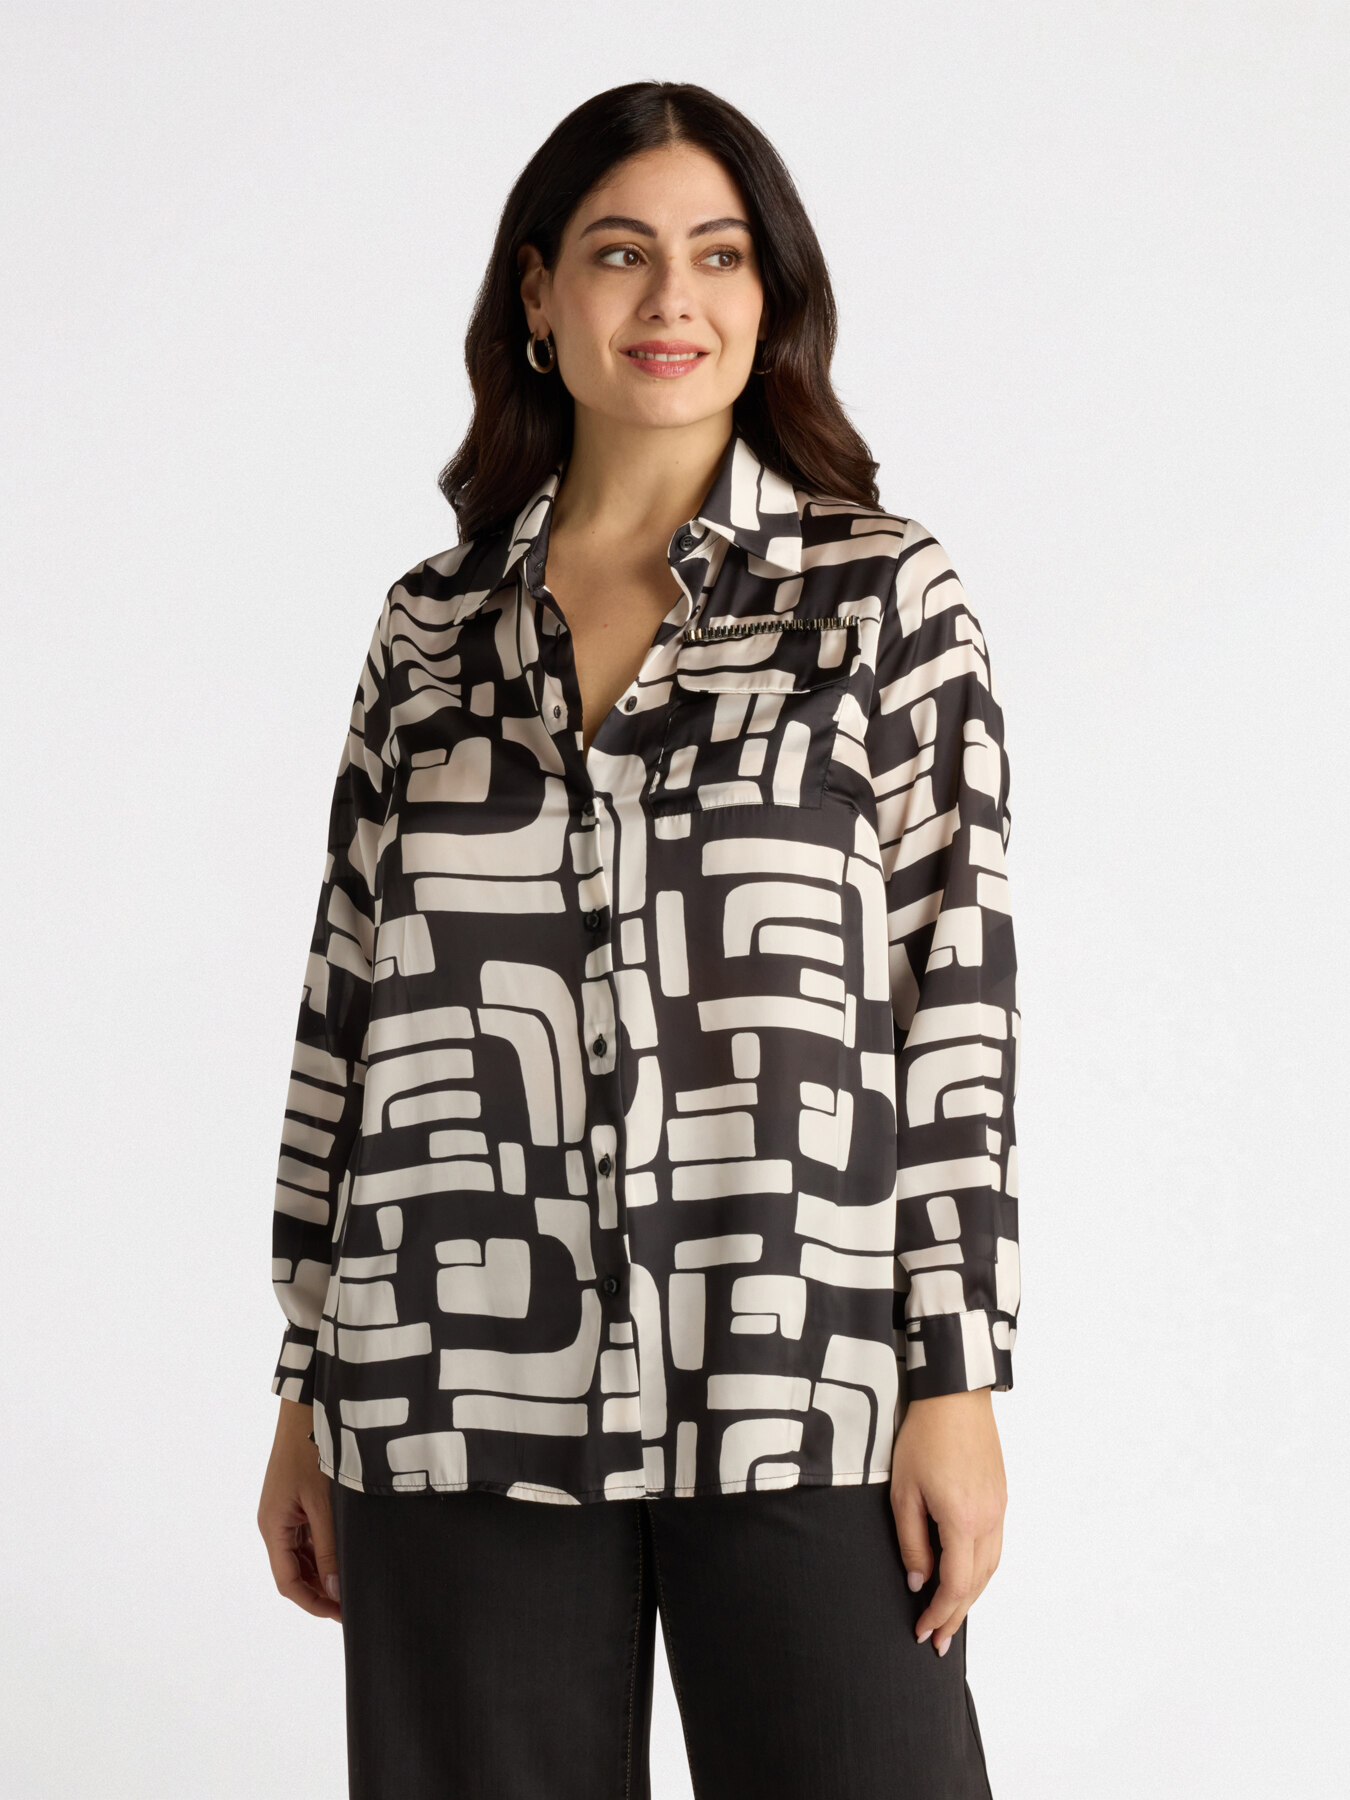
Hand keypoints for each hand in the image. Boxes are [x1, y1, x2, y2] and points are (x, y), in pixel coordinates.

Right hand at [257, 1398, 340, 1620]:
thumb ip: (327, 1549)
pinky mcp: (296, 1501)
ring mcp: (285, 1512)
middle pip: (293, 1572)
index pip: (288, 1582)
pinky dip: (324, 1550)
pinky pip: (307, 1536)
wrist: (307, 1408)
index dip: (313, 1603)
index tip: (341, 1615)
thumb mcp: (323, 1504)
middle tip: (352, 1604)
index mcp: (273, 1527)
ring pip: (302, 1556)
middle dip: (320, 1591)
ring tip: (353, 1582)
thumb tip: (333, 1591)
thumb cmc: (312, 1450)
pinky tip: (346, 1555)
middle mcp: (275, 1523)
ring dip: (323, 1572)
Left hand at [890, 1386, 1005, 1655]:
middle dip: (956, 1616)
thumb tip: (918, 1581)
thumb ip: (912, 1541)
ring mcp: (1000, 1508)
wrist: (955, 1394)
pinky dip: (981, 1572)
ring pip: (991, 1568)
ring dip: (972, 1597)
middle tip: (938, 1642)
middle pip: (977, 1584)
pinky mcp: (1000, 1497)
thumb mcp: (904, 1491)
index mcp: (963, 1520)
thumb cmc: (924, 1436)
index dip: (939, 1613)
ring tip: (951, 1618)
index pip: (955, 1584)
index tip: (922, 1632)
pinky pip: (995, 1547)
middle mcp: (989, 1519)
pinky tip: (967, 1578)